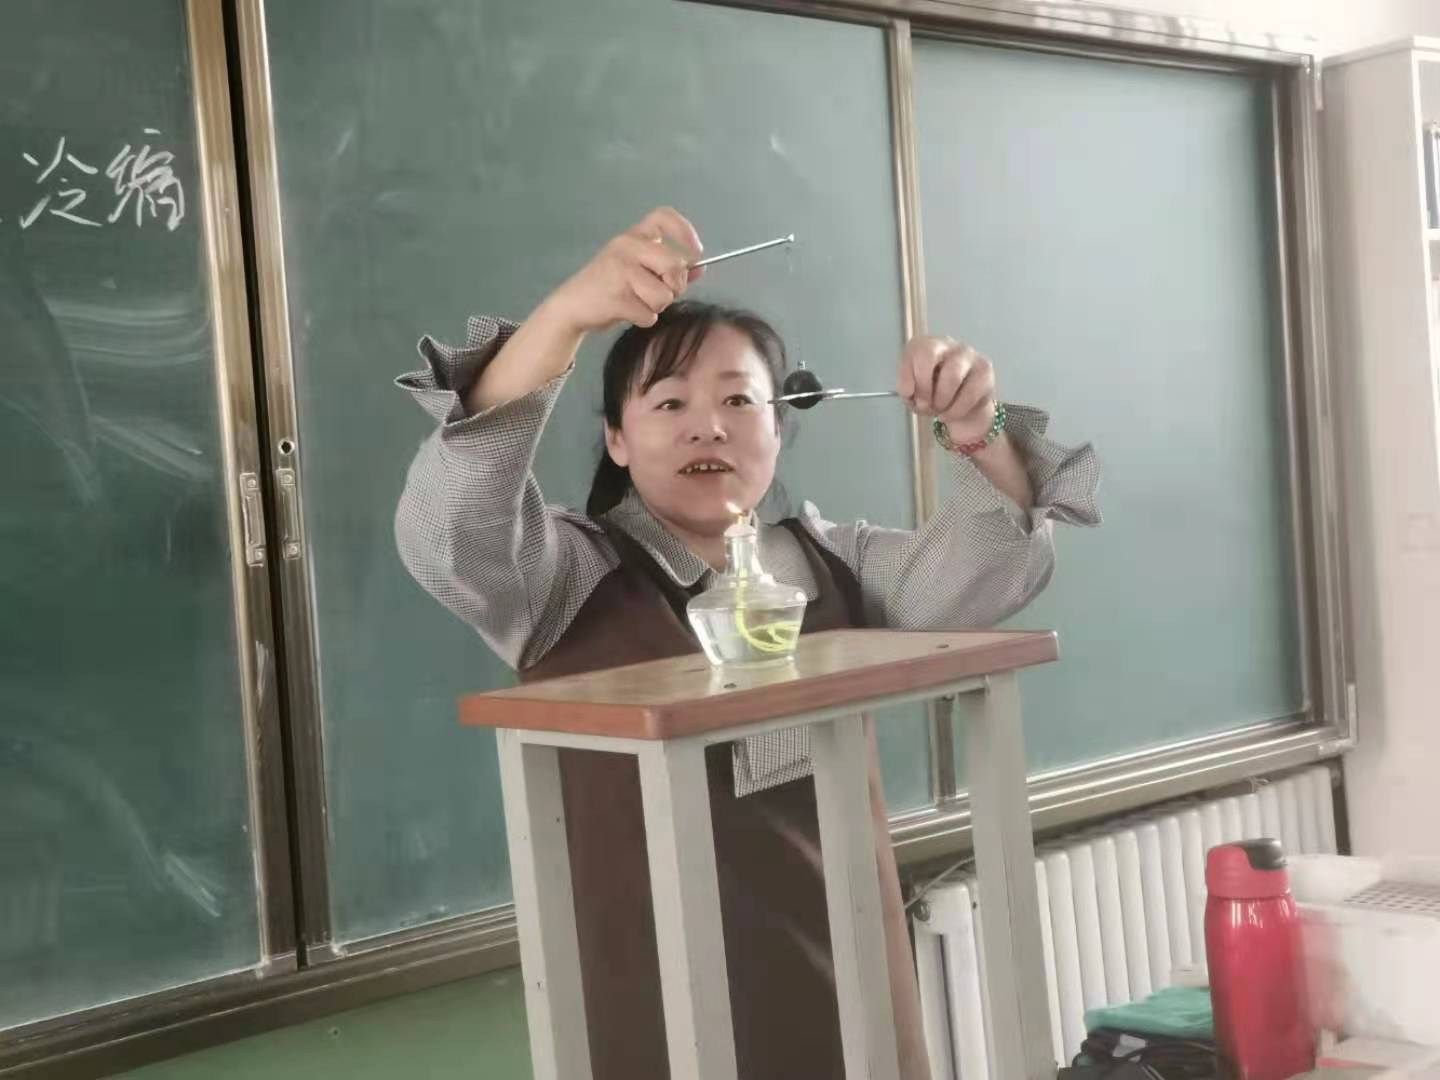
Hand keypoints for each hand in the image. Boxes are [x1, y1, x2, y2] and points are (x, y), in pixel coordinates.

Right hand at [542, 207, 704, 333]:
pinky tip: (627, 312)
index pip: (663, 217)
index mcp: (633, 236)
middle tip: (663, 293)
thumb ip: (667, 268)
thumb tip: (700, 268)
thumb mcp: (637, 270)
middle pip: (674, 265)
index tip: (695, 252)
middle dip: (675, 286)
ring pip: (664, 295)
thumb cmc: (608, 286)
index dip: (685, 231)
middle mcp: (627, 247)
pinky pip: (649, 315)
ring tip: (638, 302)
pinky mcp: (616, 297)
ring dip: (657, 307)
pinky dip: (643, 320)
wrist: (572, 305)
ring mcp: (620, 271)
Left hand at [896, 335, 996, 443]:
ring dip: (941, 401)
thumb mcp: (912, 395)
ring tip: (938, 410)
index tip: (908, 394)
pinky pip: (969, 393)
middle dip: (923, 386)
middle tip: (924, 404)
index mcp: (924, 346)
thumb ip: (907, 391)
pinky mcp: (984, 371)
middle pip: (929, 355)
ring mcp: (968, 355)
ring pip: (951, 376)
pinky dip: (955, 410)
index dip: (907, 375)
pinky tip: (950, 413)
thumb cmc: (933, 395)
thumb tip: (909, 391)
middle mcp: (946, 344)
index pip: (914, 350)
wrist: (961, 408)